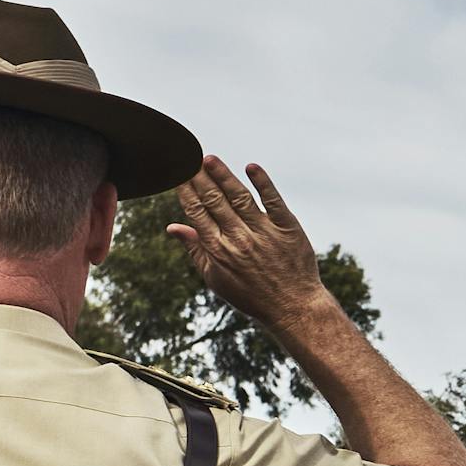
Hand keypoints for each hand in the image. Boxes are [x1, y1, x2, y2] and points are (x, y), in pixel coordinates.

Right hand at [169, 157, 329, 331]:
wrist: (293, 309)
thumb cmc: (252, 296)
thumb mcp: (217, 280)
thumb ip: (195, 250)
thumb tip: (172, 227)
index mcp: (218, 251)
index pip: (197, 212)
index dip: (186, 190)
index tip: (179, 172)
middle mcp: (239, 239)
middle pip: (215, 200)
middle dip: (200, 177)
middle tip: (190, 157)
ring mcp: (264, 233)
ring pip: (239, 197)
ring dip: (223, 175)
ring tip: (210, 159)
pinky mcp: (287, 229)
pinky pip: (273, 201)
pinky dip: (263, 183)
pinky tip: (251, 167)